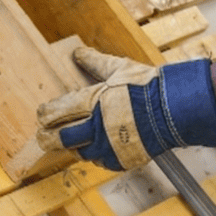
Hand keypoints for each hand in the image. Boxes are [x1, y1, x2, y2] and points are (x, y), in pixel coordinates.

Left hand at [36, 47, 215, 170]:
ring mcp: (110, 146)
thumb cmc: (146, 86)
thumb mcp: (119, 68)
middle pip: (62, 138)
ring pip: (81, 153)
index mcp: (93, 102)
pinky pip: (102, 162)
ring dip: (73, 147)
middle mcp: (97, 127)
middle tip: (42, 138)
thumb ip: (95, 62)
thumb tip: (77, 52)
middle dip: (48, 138)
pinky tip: (96, 150)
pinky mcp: (123, 159)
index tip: (41, 115)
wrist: (175, 109)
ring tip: (70, 143)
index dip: (46, 115)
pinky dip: (97, 156)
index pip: (58, 112)